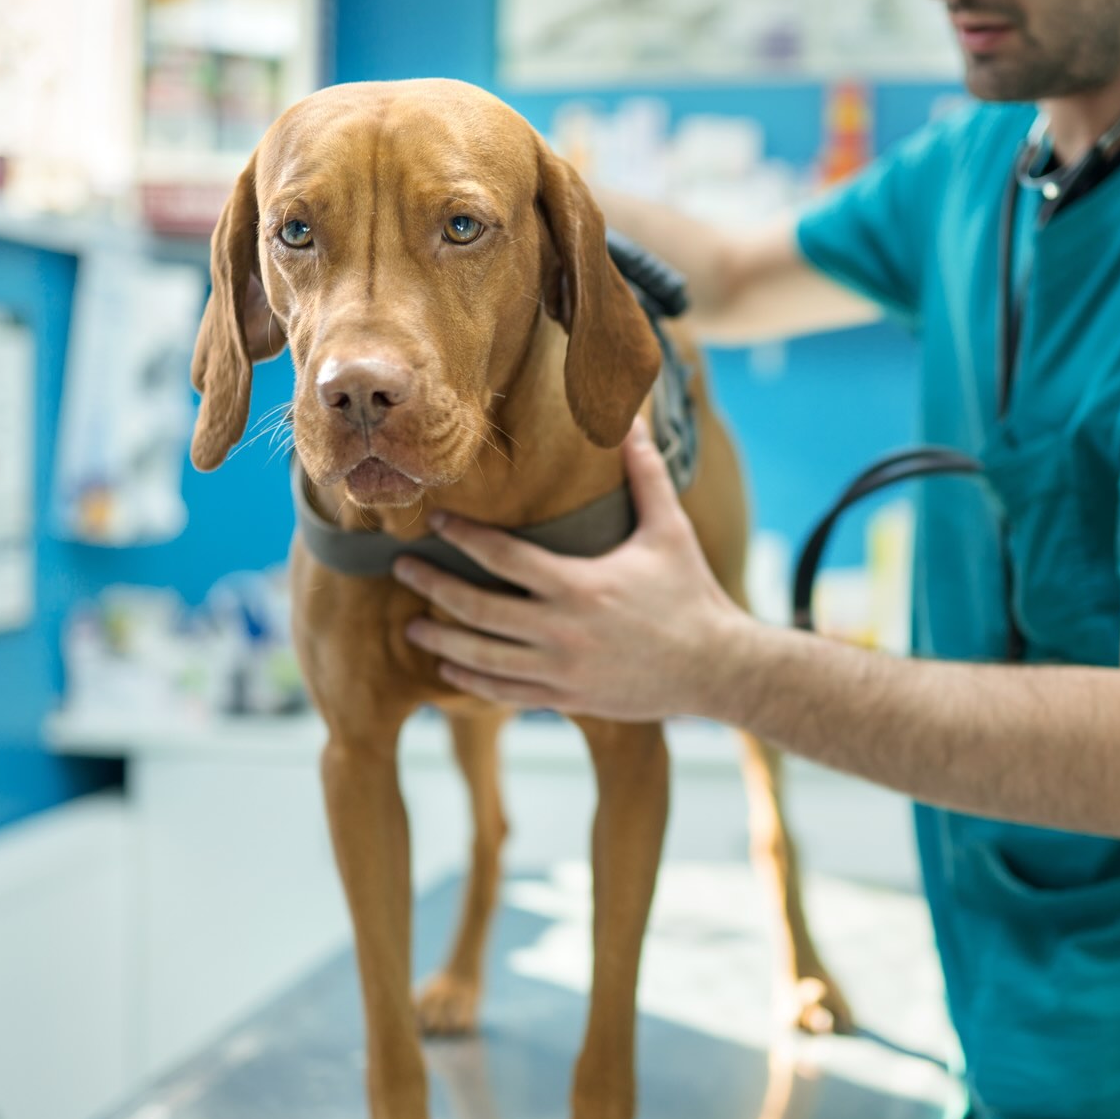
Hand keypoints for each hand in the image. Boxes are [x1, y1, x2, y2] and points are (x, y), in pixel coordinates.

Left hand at [396, 417, 752, 721]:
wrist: (717, 667)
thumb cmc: (691, 593)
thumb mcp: (669, 530)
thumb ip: (645, 475)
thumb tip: (631, 420)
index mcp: (580, 585)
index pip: (503, 557)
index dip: (463, 537)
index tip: (435, 523)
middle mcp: (562, 630)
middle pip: (477, 609)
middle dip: (434, 587)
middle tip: (402, 569)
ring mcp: (561, 670)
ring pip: (483, 657)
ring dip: (441, 640)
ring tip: (411, 625)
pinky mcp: (567, 698)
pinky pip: (506, 693)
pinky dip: (472, 681)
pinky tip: (449, 668)